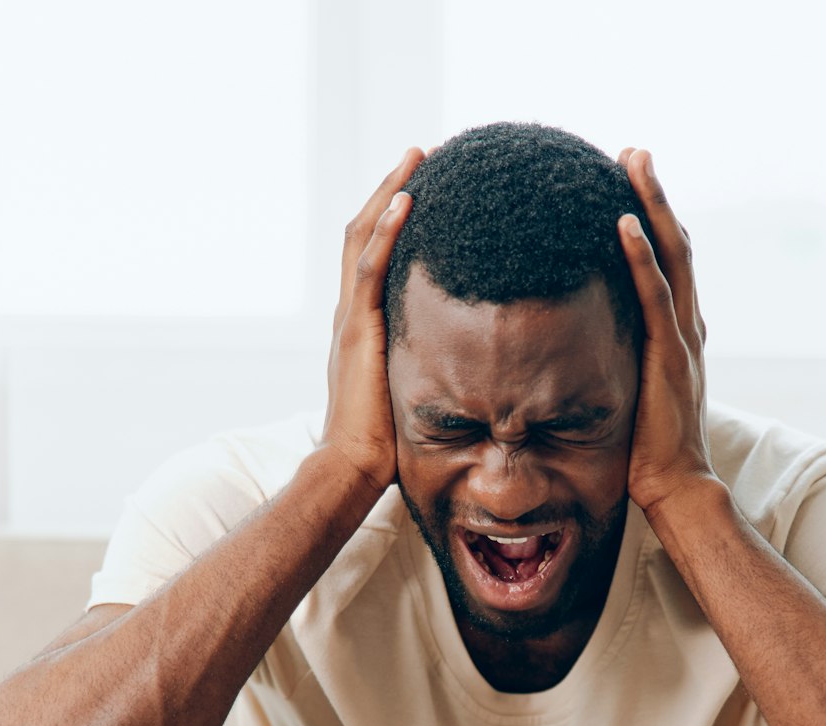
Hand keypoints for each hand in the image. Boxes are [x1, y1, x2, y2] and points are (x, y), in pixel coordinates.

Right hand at [320, 149, 421, 491]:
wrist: (350, 470)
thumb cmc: (383, 448)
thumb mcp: (414, 395)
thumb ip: (432, 373)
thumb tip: (475, 370)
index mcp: (361, 327)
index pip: (373, 257)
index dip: (393, 219)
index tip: (422, 189)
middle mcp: (351, 315)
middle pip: (364, 234)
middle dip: (391, 191)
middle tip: (420, 155)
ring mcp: (351, 319)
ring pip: (364, 238)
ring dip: (390, 194)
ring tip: (415, 158)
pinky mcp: (358, 330)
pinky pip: (370, 267)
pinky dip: (387, 230)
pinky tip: (408, 201)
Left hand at [616, 147, 716, 518]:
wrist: (676, 486)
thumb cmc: (650, 450)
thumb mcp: (634, 395)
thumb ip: (623, 367)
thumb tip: (587, 354)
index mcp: (680, 334)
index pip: (671, 265)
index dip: (656, 221)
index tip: (633, 185)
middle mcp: (687, 326)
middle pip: (677, 245)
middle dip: (656, 196)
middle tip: (636, 153)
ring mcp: (681, 337)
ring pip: (672, 256)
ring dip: (652, 206)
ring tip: (634, 163)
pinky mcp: (668, 353)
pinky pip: (653, 293)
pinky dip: (641, 254)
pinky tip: (623, 221)